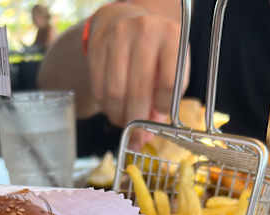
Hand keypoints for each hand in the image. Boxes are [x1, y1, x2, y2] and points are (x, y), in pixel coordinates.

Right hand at [87, 3, 187, 128]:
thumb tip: (144, 138)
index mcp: (172, 37)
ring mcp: (119, 36)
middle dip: (136, 120)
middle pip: (138, 91)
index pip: (169, 84)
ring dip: (118, 115)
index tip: (158, 113)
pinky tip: (113, 105)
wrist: (126, 20)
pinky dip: (105, 105)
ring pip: (115, 93)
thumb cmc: (154, 53)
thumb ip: (163, 103)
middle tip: (136, 132)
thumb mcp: (170, 70)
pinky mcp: (97, 45)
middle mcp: (146, 32)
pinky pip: (99, 88)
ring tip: (123, 119)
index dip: (162, 106)